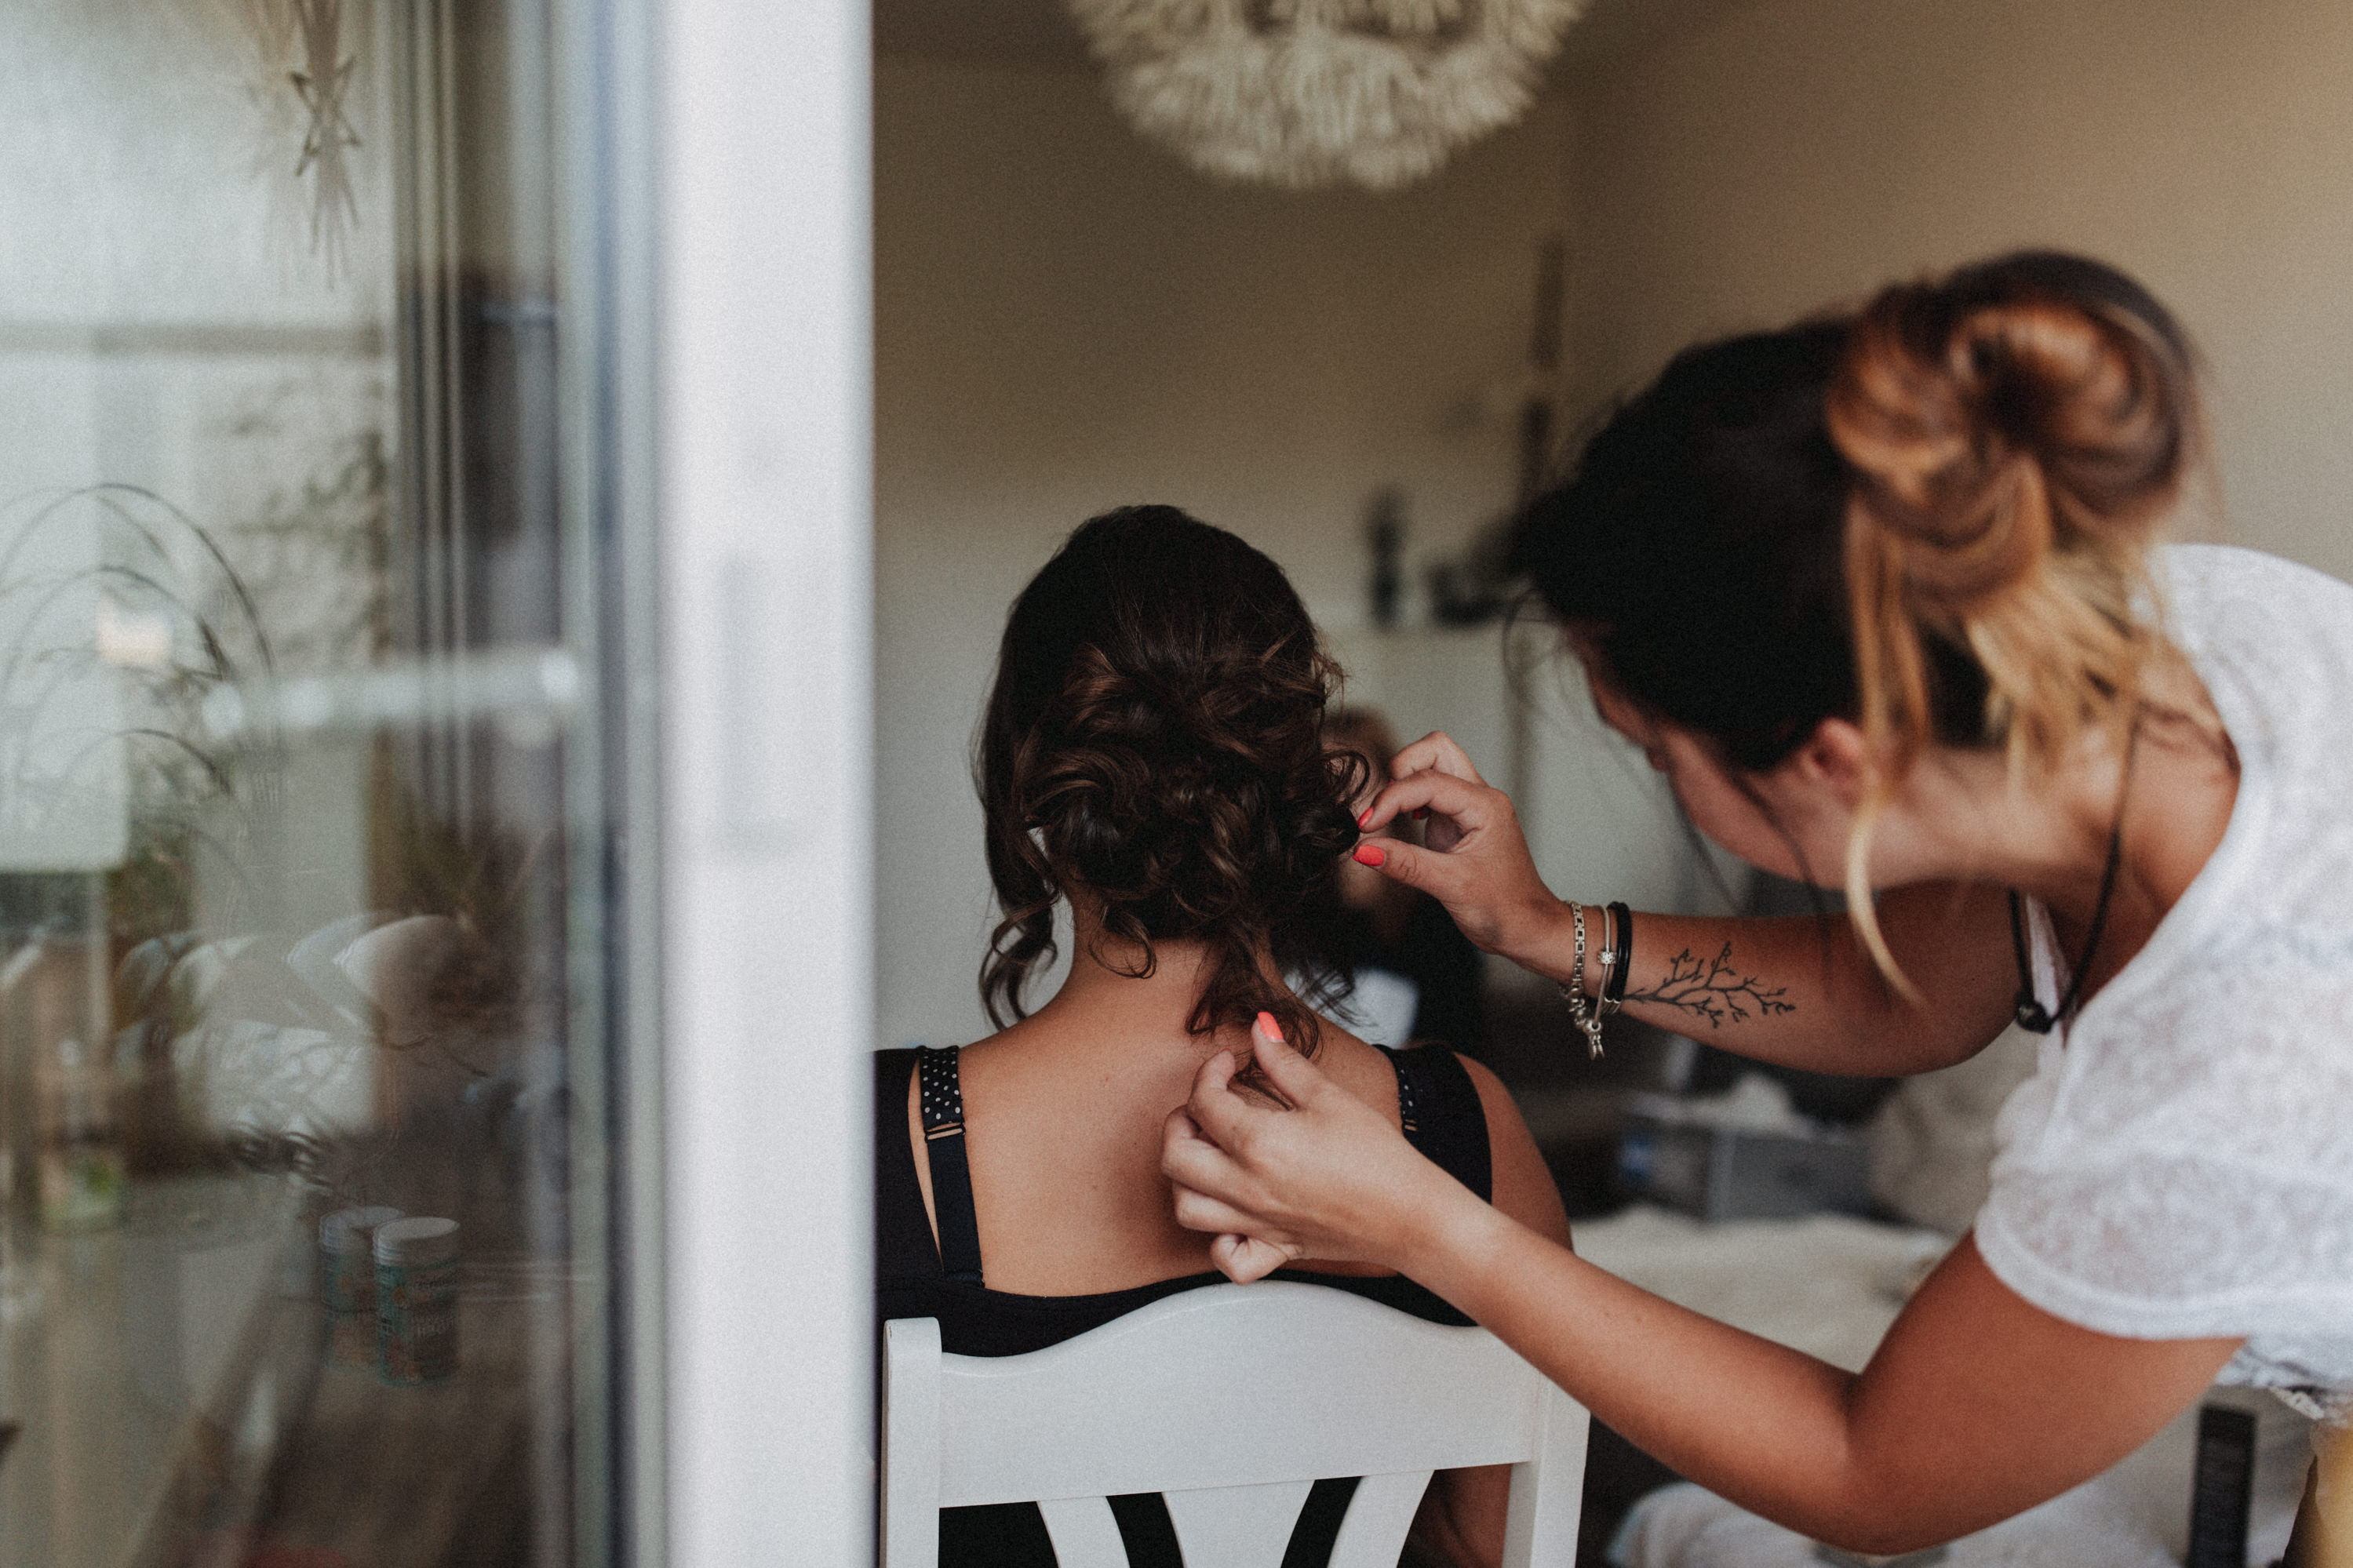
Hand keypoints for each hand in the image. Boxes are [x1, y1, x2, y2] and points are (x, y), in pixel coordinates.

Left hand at [1162, 1014, 1471, 1283]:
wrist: (1412, 1213)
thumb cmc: (1377, 1156)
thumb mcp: (1329, 1097)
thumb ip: (1285, 1062)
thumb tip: (1259, 1028)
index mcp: (1259, 1142)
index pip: (1203, 1101)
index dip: (1208, 1073)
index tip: (1226, 1064)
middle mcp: (1247, 1187)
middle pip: (1175, 1156)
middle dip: (1179, 1123)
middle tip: (1204, 1107)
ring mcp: (1257, 1223)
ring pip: (1186, 1208)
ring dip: (1185, 1178)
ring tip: (1207, 1155)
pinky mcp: (1275, 1250)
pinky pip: (1228, 1259)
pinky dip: (1218, 1242)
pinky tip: (1231, 1217)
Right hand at [1353, 732, 1569, 972]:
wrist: (1527, 927)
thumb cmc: (1505, 908)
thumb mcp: (1451, 886)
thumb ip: (1405, 864)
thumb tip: (1365, 850)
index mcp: (1485, 806)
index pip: (1427, 782)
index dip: (1391, 799)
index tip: (1367, 825)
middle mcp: (1480, 797)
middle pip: (1435, 750)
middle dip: (1401, 768)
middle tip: (1381, 806)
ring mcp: (1469, 806)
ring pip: (1433, 764)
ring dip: (1405, 781)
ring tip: (1388, 815)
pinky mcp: (1459, 819)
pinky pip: (1431, 790)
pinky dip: (1410, 797)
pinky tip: (1404, 822)